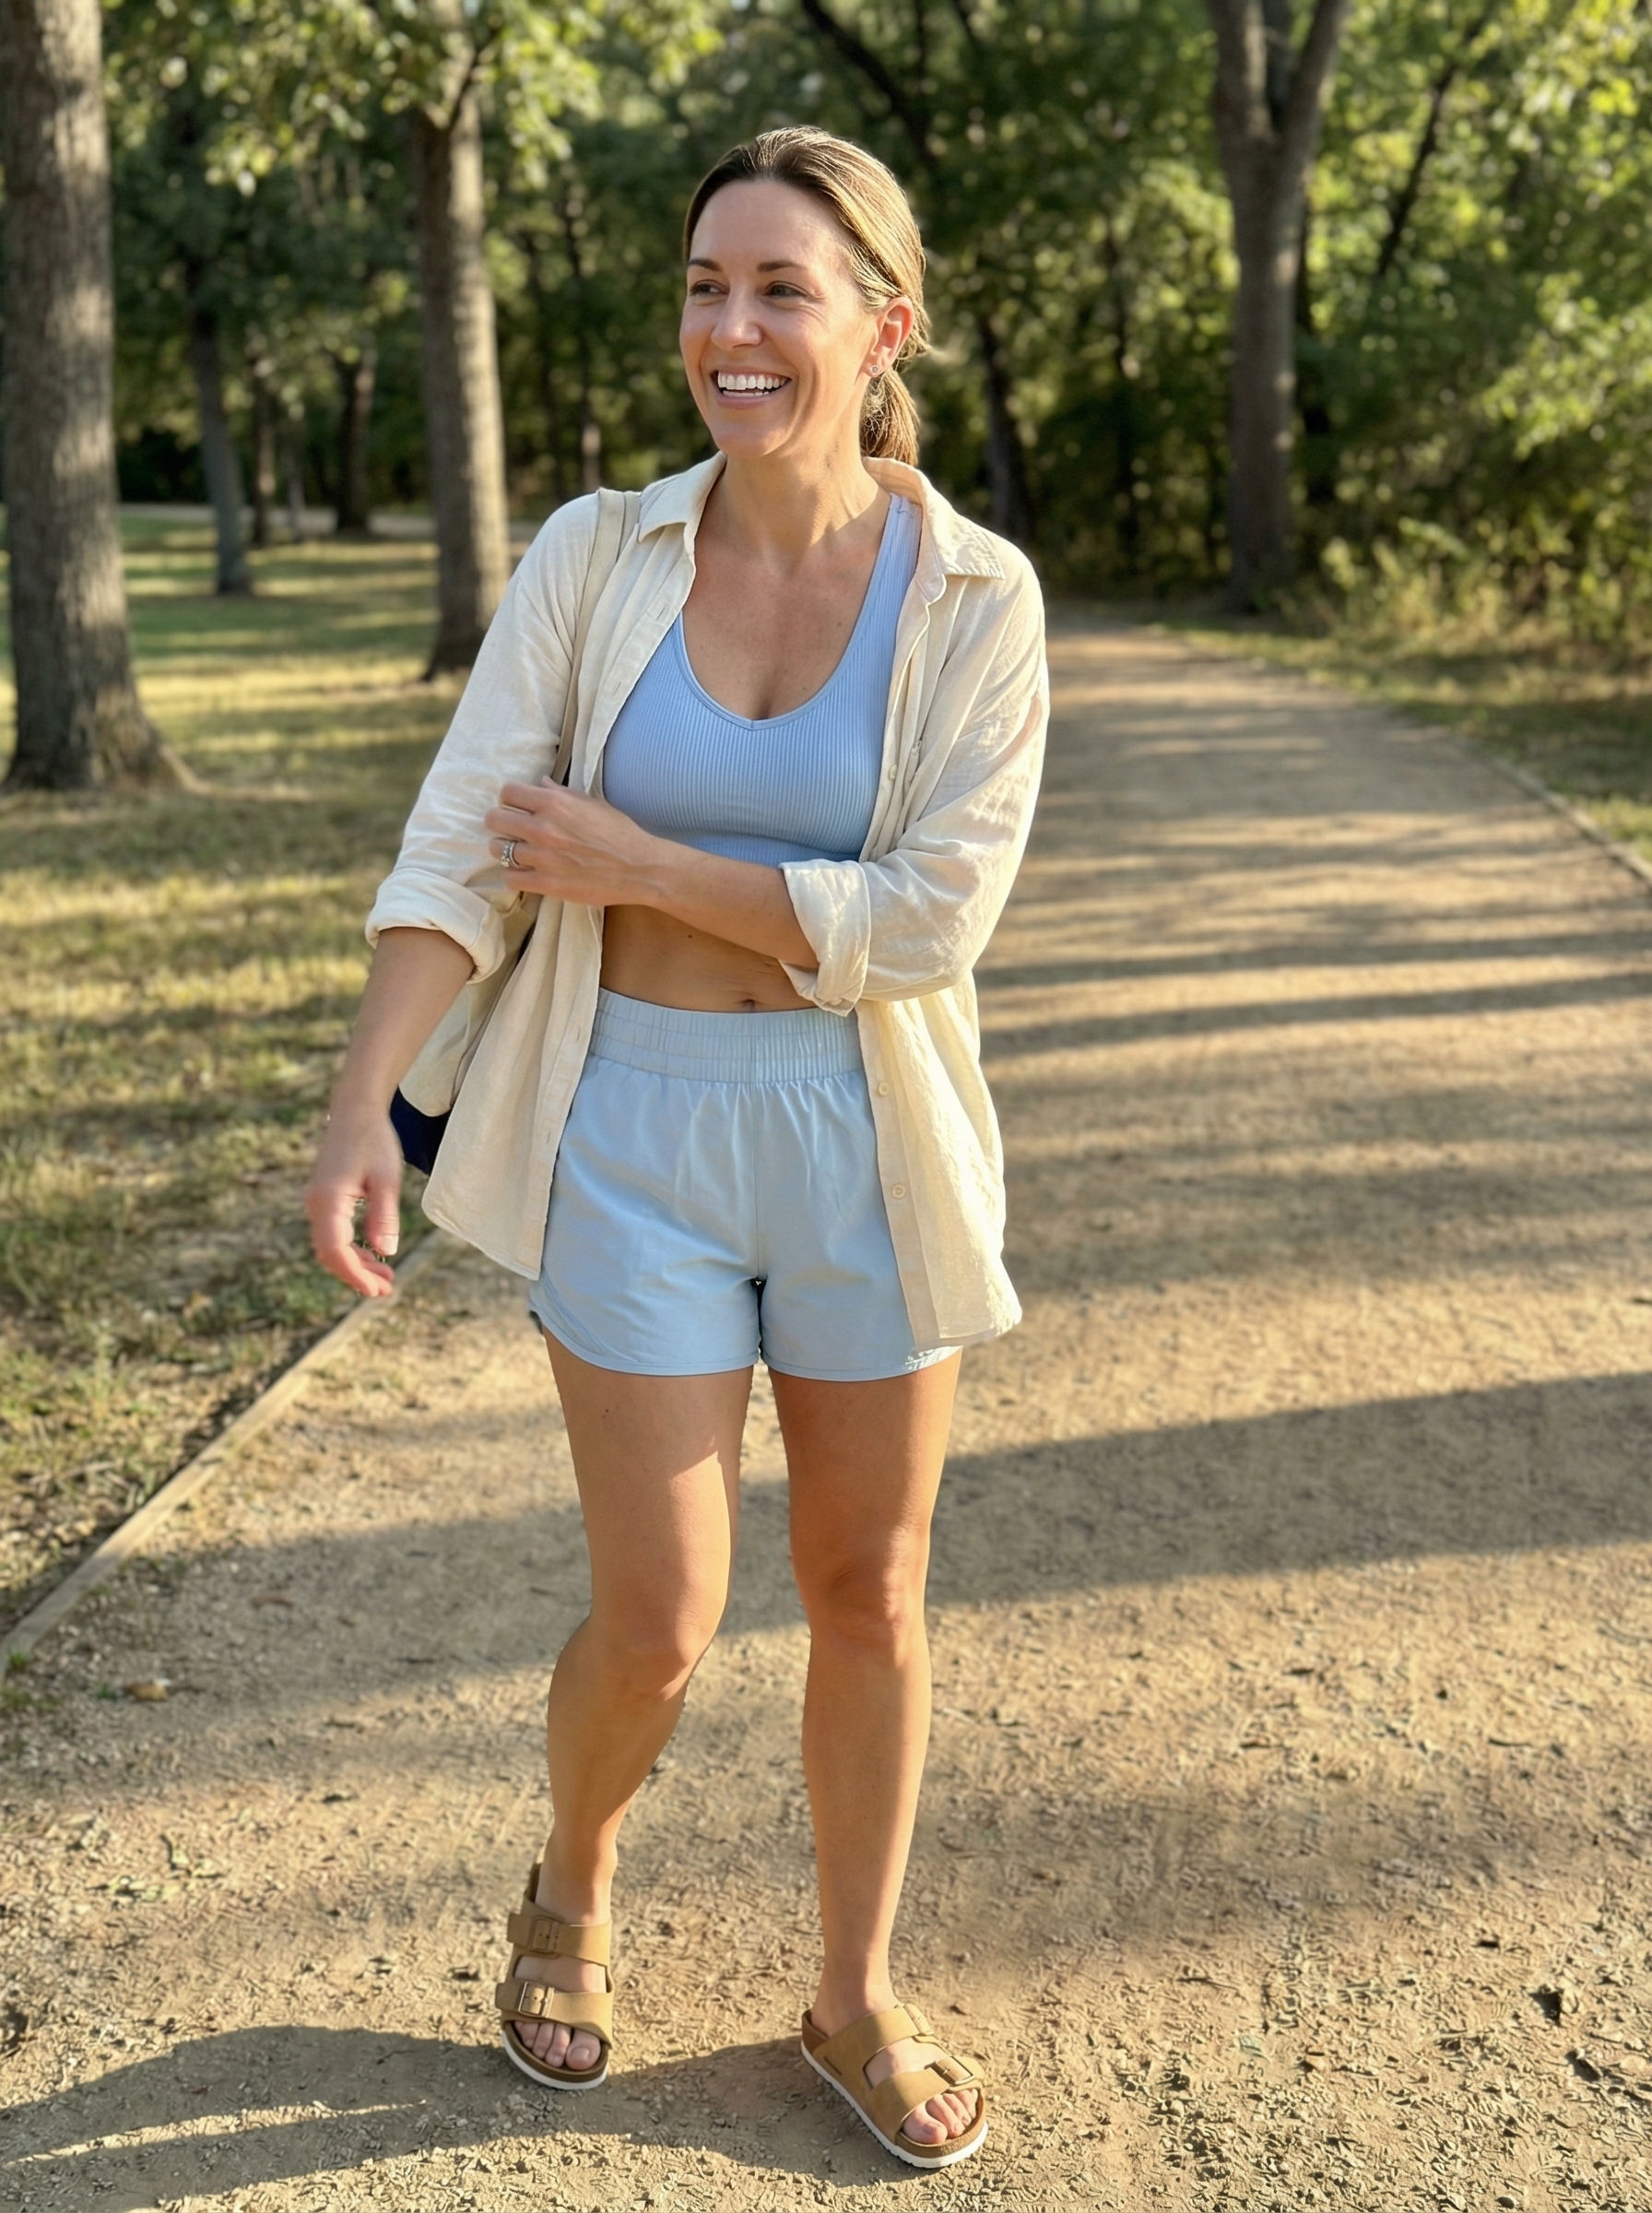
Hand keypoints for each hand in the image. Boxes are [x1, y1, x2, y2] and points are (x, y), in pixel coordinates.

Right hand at [305, 1099, 404, 1298]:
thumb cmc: (374, 1141)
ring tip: (385, 1278)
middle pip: (330, 1254)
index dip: (354, 1274)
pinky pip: (333, 1233)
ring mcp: (317, 1202)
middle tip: (385, 1290)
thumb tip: (386, 1253)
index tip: (376, 1290)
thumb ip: (384, 1216)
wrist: (356, 1111)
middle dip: (356, 1276)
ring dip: (355, 1265)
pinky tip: (373, 1257)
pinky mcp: (324, 1200)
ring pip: (331, 1246)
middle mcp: (315, 1204)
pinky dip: (351, 1249)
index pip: (335, 1250)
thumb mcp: (387, 1179)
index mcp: (328, 1200)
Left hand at [485, 779, 663, 907]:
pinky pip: (510, 878)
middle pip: (494, 819)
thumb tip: (541, 783)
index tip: (516, 806)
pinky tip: (524, 873)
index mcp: (554, 802)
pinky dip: (514, 875)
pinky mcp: (546, 883)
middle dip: (499, 822)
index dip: (509, 798)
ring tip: (516, 852)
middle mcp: (542, 827)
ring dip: (504, 850)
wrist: (639, 868)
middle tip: (509, 829)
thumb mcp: (593, 804)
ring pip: (497, 849)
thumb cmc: (620, 833)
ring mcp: (542, 857)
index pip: (508, 792)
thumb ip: (563, 794)